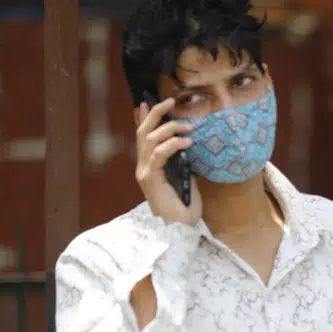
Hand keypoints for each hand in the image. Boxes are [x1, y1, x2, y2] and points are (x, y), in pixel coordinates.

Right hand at [134, 98, 201, 226]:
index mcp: (149, 168)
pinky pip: (159, 153)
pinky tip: (187, 143)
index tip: (149, 102)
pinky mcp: (150, 179)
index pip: (142, 137)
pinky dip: (173, 144)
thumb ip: (181, 163)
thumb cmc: (185, 210)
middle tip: (171, 101)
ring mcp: (145, 173)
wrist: (179, 231)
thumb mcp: (185, 180)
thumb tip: (187, 146)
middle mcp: (143, 168)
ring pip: (150, 138)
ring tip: (190, 128)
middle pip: (143, 132)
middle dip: (155, 113)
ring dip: (170, 128)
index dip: (144, 118)